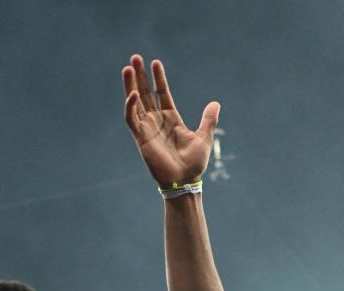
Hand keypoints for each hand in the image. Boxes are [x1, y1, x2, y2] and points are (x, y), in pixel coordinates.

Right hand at [122, 55, 219, 186]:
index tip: (156, 62)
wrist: (186, 181)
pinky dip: (130, 106)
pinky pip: (132, 118)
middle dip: (140, 76)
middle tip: (135, 57)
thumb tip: (215, 103)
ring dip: (130, 85)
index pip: (161, 93)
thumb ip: (208, 120)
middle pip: (145, 93)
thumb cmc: (194, 163)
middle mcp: (157, 120)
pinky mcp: (140, 137)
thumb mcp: (204, 137)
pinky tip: (132, 93)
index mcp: (171, 118)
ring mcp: (147, 127)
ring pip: (135, 102)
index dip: (158, 78)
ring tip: (128, 67)